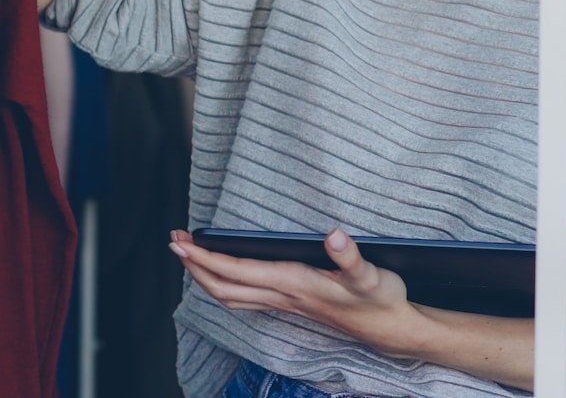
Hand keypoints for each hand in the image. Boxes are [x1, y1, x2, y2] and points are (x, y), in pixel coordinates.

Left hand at [168, 229, 431, 358]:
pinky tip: (224, 274)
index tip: (182, 242)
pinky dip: (226, 284)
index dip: (206, 258)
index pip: (237, 271)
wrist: (390, 330)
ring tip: (190, 255)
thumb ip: (351, 257)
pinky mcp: (292, 305)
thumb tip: (335, 236)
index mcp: (294, 284)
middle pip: (224, 287)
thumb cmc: (379, 301)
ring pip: (232, 296)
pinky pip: (246, 298)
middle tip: (174, 241)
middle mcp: (283, 296)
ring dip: (206, 276)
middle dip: (195, 266)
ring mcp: (285, 303)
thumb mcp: (371, 276)